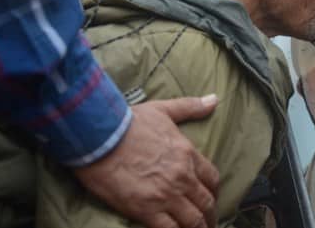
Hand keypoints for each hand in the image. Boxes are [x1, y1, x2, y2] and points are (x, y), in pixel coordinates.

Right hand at [74, 95, 219, 227]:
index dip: (214, 190)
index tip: (212, 196)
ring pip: (193, 220)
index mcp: (187, 154)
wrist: (100, 137)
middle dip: (210, 213)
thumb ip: (191, 107)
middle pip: (205, 202)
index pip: (211, 178)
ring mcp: (166, 195)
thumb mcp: (164, 109)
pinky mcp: (146, 210)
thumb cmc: (129, 122)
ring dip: (199, 227)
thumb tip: (214, 99)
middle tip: (210, 221)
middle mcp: (182, 177)